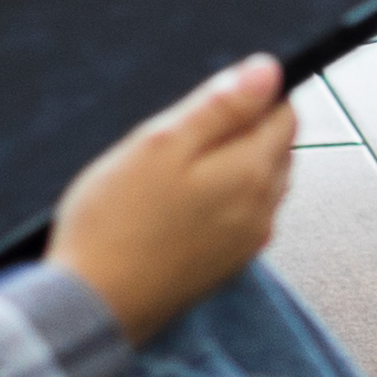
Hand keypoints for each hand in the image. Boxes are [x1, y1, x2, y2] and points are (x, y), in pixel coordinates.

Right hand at [48, 56, 297, 340]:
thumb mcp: (160, 144)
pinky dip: (224, 198)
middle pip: (276, 148)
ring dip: (235, 163)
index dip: (253, 95)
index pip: (284, 114)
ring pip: (261, 183)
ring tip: (180, 165)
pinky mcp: (227, 265)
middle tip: (186, 132)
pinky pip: (243, 216)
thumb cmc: (115, 224)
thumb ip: (220, 106)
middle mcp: (262, 210)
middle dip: (245, 128)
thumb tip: (268, 71)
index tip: (213, 97)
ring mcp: (247, 242)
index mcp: (252, 172)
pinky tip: (181, 201)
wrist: (92, 305)